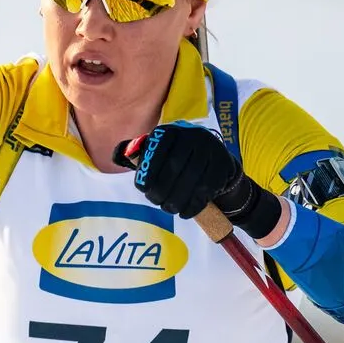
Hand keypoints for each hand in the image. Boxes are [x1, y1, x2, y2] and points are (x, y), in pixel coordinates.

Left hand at [124, 123, 282, 239]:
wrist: (217, 164)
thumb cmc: (179, 161)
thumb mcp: (159, 152)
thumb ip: (138, 152)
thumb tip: (119, 154)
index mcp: (172, 130)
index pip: (158, 149)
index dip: (148, 170)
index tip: (143, 189)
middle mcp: (193, 134)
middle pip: (175, 166)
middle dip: (163, 189)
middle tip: (156, 202)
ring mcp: (211, 148)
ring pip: (192, 178)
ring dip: (177, 199)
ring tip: (169, 209)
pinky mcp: (225, 164)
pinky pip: (207, 188)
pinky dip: (194, 204)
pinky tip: (185, 212)